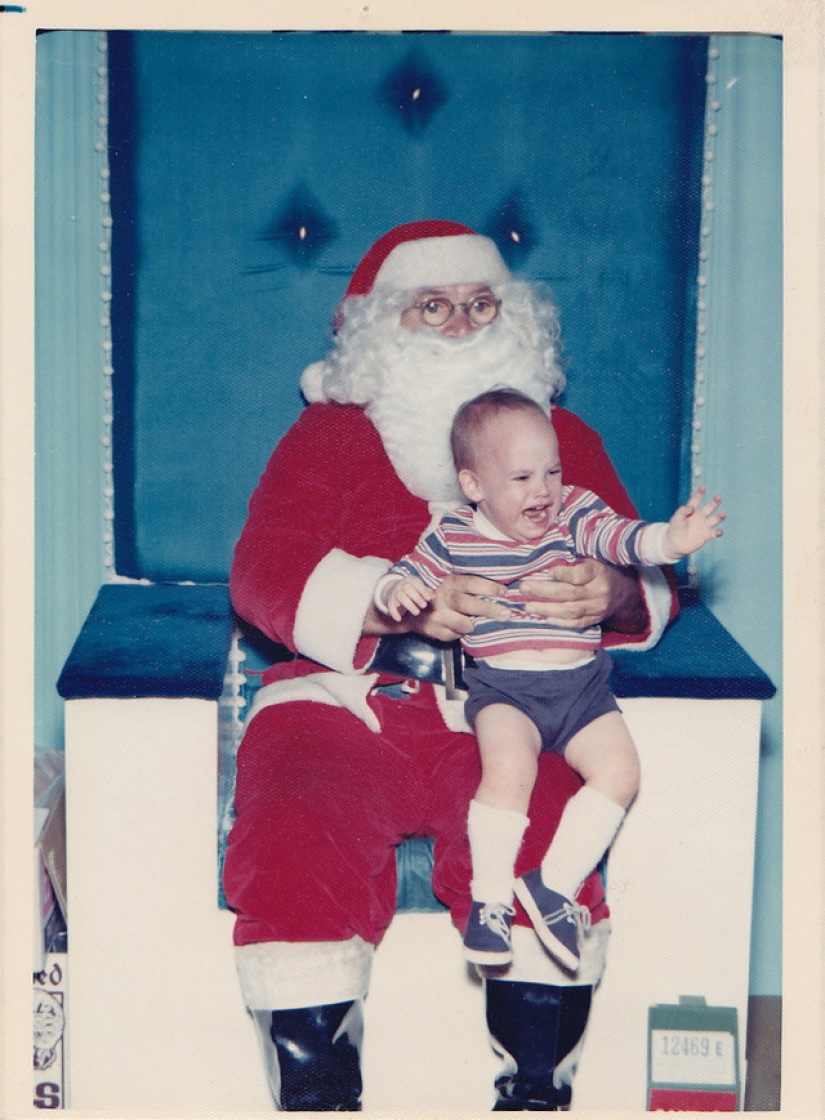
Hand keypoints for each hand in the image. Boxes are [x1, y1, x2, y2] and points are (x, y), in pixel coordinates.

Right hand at [385, 575, 433, 621]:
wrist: (395, 589)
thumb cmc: (414, 590)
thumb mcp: (420, 589)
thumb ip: (427, 593)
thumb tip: (434, 597)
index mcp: (411, 580)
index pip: (416, 583)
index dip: (423, 590)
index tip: (429, 599)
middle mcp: (402, 584)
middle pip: (407, 589)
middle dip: (416, 598)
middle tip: (424, 606)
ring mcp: (395, 592)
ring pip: (400, 597)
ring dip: (409, 605)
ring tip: (417, 613)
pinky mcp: (390, 600)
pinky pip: (391, 606)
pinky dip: (394, 613)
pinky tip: (399, 619)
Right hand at [407, 572, 510, 642]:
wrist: (417, 608)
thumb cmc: (446, 594)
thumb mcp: (456, 583)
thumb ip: (474, 584)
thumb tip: (504, 589)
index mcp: (450, 582)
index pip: (471, 583)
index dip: (489, 587)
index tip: (505, 592)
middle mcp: (442, 598)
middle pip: (467, 604)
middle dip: (489, 609)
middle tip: (506, 614)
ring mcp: (437, 616)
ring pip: (461, 624)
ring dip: (475, 625)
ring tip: (486, 624)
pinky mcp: (434, 631)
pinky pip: (455, 636)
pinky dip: (464, 634)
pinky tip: (468, 630)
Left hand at [518, 558, 644, 632]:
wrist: (623, 589)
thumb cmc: (599, 567)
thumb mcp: (590, 555)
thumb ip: (571, 554)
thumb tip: (542, 545)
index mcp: (599, 571)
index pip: (580, 575)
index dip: (563, 574)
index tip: (547, 571)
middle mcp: (600, 591)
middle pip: (570, 594)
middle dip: (544, 591)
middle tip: (524, 588)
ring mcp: (599, 608)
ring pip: (571, 611)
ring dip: (547, 609)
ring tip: (528, 606)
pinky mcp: (595, 619)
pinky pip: (576, 624)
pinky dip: (559, 622)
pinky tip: (543, 618)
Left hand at [665, 487, 724, 558]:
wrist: (675, 544)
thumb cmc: (675, 529)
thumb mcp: (676, 518)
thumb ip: (682, 511)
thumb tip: (691, 507)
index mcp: (692, 510)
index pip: (696, 500)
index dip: (699, 494)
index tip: (703, 487)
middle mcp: (700, 516)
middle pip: (709, 507)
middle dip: (714, 502)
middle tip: (718, 496)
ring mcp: (705, 525)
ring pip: (715, 519)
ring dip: (720, 516)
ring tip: (723, 514)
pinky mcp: (707, 535)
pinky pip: (714, 533)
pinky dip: (718, 532)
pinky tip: (718, 532)